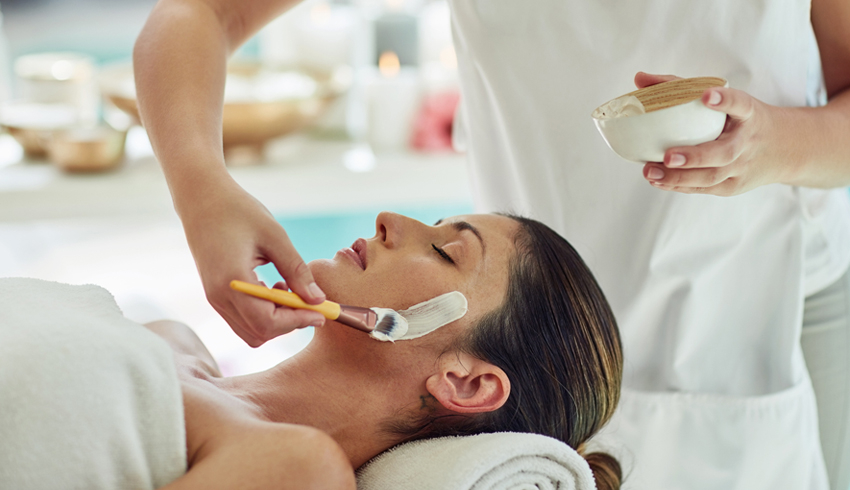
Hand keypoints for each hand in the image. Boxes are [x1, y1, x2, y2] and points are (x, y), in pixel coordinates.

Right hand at [179, 177, 325, 346]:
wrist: (202, 198)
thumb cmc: (238, 211)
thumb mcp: (275, 236)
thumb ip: (296, 270)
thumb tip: (317, 299)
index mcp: (232, 281)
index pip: (267, 322)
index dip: (297, 321)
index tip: (321, 312)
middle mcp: (219, 296)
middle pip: (259, 333)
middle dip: (289, 323)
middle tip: (310, 302)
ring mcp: (214, 298)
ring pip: (251, 331)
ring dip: (277, 320)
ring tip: (291, 290)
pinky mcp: (215, 295)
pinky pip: (242, 319)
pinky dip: (264, 314)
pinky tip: (275, 288)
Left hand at [634, 72, 788, 195]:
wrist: (784, 148)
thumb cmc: (740, 119)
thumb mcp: (724, 99)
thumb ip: (682, 87)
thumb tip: (640, 79)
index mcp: (749, 114)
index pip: (741, 104)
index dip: (726, 100)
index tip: (707, 95)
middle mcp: (747, 142)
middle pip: (723, 153)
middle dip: (695, 156)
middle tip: (668, 156)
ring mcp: (741, 167)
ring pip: (711, 176)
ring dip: (679, 177)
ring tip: (651, 172)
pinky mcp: (732, 186)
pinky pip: (704, 188)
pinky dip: (680, 186)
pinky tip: (658, 181)